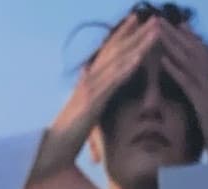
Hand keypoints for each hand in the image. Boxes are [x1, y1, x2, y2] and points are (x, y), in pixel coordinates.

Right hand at [35, 14, 165, 175]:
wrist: (52, 150)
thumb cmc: (67, 135)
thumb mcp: (82, 111)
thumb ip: (88, 95)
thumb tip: (90, 83)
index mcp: (88, 81)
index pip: (107, 52)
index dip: (122, 35)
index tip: (136, 20)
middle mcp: (89, 79)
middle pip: (115, 50)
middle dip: (135, 33)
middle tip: (153, 18)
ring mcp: (90, 89)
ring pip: (118, 61)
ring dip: (138, 44)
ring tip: (155, 31)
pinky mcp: (92, 102)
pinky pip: (112, 82)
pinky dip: (126, 68)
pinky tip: (139, 57)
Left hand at [158, 23, 207, 160]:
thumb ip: (204, 109)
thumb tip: (200, 106)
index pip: (201, 57)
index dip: (189, 40)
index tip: (176, 25)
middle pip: (194, 52)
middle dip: (176, 35)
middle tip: (159, 19)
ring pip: (190, 62)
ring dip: (173, 44)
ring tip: (156, 30)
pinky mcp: (204, 106)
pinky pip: (189, 84)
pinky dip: (176, 70)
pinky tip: (163, 59)